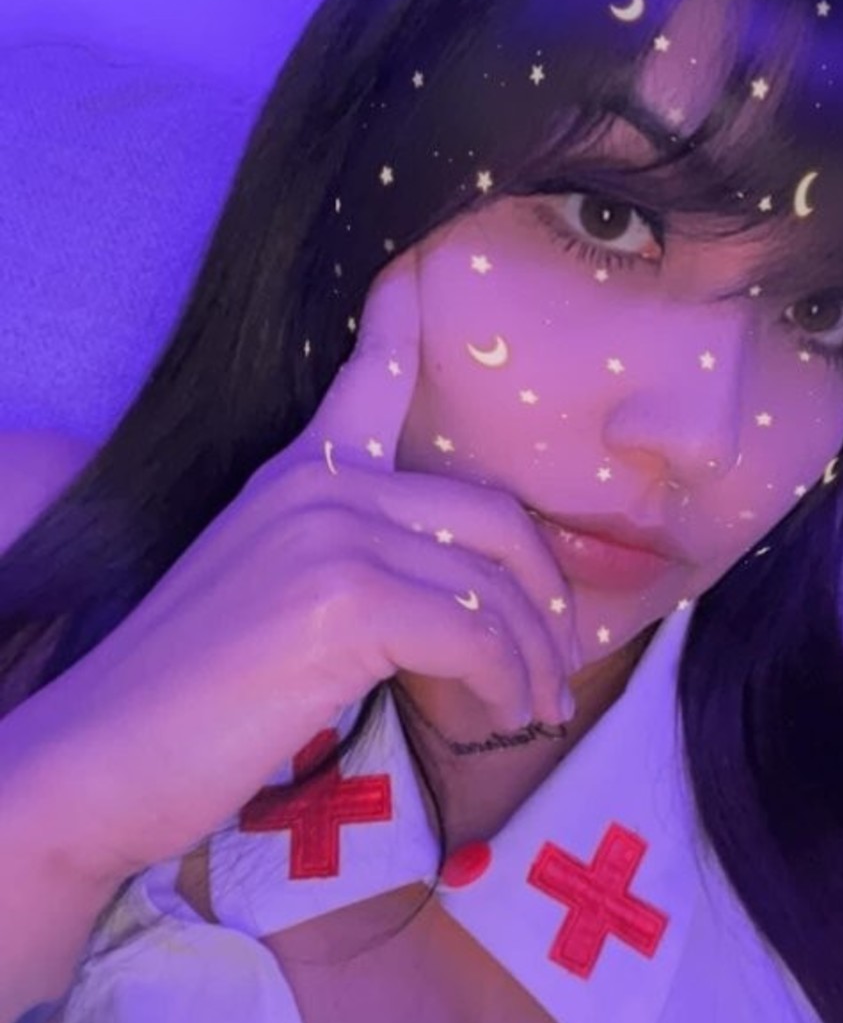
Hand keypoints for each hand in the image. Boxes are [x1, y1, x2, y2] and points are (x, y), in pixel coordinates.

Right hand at [29, 252, 582, 886]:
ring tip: (537, 706)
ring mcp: (334, 537)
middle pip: (490, 513)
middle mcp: (320, 487)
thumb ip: (345, 563)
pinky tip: (500, 717)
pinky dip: (505, 683)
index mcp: (296, 475)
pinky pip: (476, 637)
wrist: (103, 755)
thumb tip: (448, 596)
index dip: (402, 320)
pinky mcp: (348, 603)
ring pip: (494, 586)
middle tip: (560, 657)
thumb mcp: (265, 595)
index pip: (369, 378)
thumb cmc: (185, 699)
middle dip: (545, 591)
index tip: (420, 268)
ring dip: (532, 658)